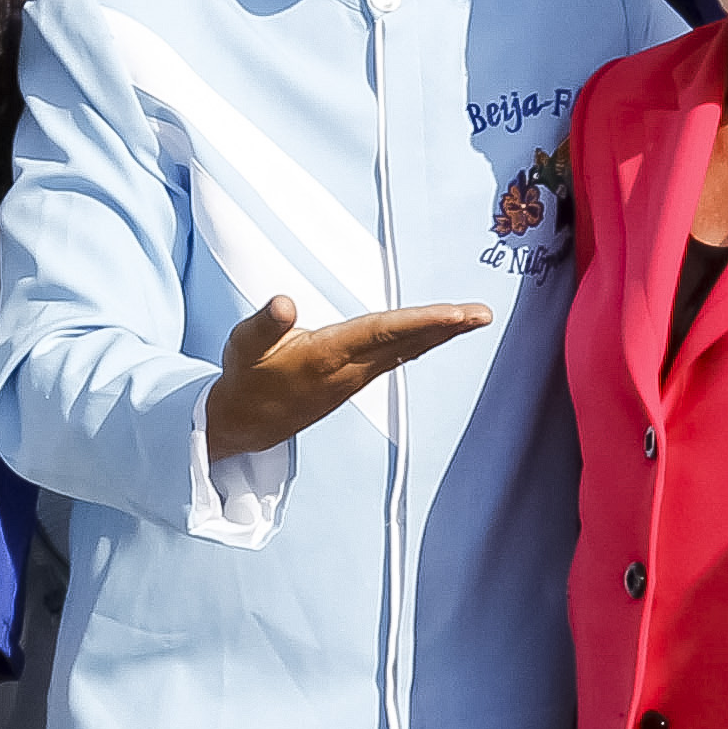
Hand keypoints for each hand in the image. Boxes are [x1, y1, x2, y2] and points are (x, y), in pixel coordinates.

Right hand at [204, 296, 490, 462]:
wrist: (245, 425)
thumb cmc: (246, 375)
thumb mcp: (245, 344)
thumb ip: (266, 324)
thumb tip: (284, 303)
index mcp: (326, 354)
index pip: (381, 332)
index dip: (421, 321)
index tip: (455, 313)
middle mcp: (348, 369)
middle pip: (404, 342)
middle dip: (445, 327)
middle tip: (482, 314)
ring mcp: (354, 379)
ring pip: (404, 351)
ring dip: (440, 334)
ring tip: (473, 318)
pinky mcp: (353, 382)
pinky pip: (395, 357)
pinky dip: (420, 342)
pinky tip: (438, 334)